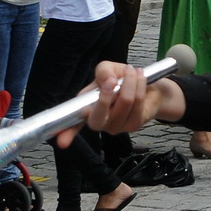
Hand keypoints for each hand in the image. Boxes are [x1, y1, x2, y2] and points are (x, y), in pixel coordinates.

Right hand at [61, 61, 178, 147]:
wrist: (149, 86)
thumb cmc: (122, 80)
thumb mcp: (108, 69)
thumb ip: (103, 71)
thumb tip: (108, 80)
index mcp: (87, 108)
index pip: (74, 123)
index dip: (68, 132)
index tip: (61, 141)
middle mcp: (100, 122)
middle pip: (97, 119)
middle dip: (105, 96)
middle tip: (112, 81)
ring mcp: (116, 126)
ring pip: (123, 103)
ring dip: (130, 82)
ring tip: (132, 71)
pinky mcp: (134, 125)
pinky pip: (137, 103)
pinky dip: (139, 85)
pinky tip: (140, 78)